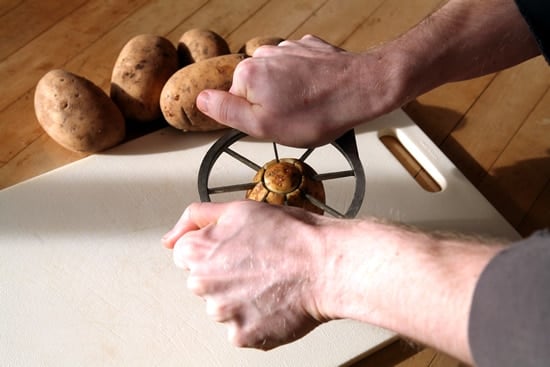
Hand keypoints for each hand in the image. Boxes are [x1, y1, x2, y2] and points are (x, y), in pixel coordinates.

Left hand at [162, 201, 331, 348]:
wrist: (326, 265)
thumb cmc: (291, 235)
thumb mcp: (239, 208)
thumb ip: (195, 217)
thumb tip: (170, 238)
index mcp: (198, 251)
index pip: (186, 255)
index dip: (214, 250)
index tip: (236, 251)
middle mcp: (203, 284)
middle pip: (203, 283)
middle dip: (224, 275)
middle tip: (257, 265)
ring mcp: (222, 313)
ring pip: (223, 307)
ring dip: (240, 300)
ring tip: (269, 283)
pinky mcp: (242, 336)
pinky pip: (241, 329)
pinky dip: (256, 320)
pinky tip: (273, 302)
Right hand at [196, 35, 402, 146]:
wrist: (362, 89)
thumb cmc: (317, 112)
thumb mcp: (264, 126)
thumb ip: (227, 112)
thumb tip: (201, 99)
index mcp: (248, 73)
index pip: (233, 101)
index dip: (253, 118)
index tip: (272, 124)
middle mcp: (264, 55)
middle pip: (255, 88)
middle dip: (270, 104)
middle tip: (292, 118)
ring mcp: (288, 48)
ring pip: (277, 79)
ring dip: (288, 93)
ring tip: (309, 106)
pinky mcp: (308, 48)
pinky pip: (297, 70)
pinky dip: (304, 81)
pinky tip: (318, 92)